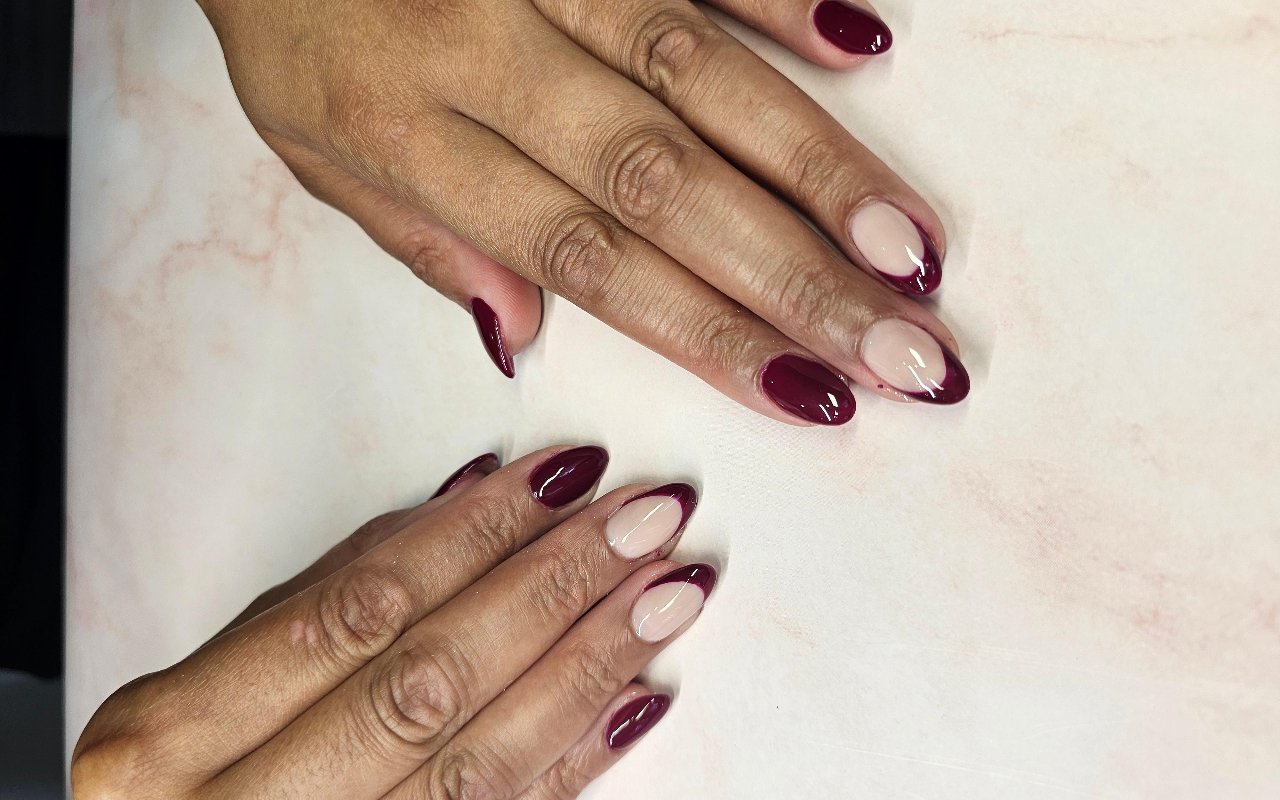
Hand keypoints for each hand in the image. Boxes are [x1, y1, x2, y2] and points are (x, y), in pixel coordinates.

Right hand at [72, 446, 712, 798]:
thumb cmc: (183, 788)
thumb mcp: (206, 687)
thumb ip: (331, 591)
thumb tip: (473, 492)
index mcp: (168, 739)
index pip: (360, 610)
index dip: (476, 537)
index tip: (566, 474)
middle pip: (431, 679)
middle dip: (551, 589)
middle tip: (644, 520)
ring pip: (482, 761)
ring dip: (588, 667)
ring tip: (667, 594)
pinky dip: (578, 759)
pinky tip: (637, 695)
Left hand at [197, 0, 968, 422]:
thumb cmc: (290, 22)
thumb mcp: (313, 152)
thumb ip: (422, 241)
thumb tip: (520, 337)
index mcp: (414, 138)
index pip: (588, 260)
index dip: (707, 333)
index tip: (807, 395)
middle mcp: (485, 53)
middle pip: (666, 184)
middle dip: (797, 277)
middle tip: (905, 351)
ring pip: (698, 73)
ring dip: (816, 164)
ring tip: (910, 250)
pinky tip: (866, 40)